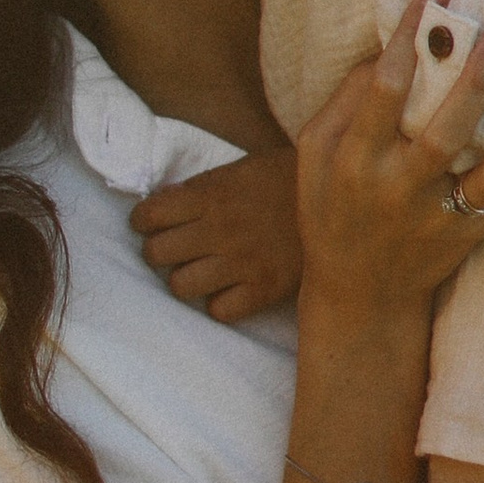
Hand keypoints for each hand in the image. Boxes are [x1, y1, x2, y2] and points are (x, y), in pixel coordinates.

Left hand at [132, 149, 303, 321]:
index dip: (143, 222)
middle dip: (158, 252)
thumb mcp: (239, 170)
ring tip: (199, 272)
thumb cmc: (285, 179)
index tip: (150, 225)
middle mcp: (219, 230)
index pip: (149, 216)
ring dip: (185, 280)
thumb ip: (199, 189)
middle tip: (175, 250)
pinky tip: (229, 289)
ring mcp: (241, 263)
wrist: (340, 199)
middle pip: (156, 254)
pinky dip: (219, 303)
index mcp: (210, 196)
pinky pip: (219, 311)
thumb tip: (161, 204)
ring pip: (180, 286)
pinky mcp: (263, 290)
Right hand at [295, 0, 483, 320]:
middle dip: (479, 77)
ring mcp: (440, 216)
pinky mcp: (472, 235)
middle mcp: (399, 188)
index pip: (384, 89)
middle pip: (445, 130)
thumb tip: (388, 48)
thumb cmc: (332, 210)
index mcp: (356, 160)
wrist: (359, 296)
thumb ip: (343, 103)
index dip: (411, 36)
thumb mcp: (314, 156)